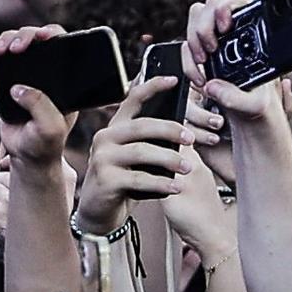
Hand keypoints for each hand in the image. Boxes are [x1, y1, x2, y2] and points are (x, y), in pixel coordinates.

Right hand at [74, 76, 189, 233]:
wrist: (100, 211)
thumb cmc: (124, 181)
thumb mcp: (135, 157)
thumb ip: (151, 141)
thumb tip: (183, 130)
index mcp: (115, 128)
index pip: (132, 99)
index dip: (153, 87)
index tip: (174, 80)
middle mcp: (105, 138)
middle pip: (141, 125)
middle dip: (170, 130)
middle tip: (191, 138)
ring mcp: (102, 159)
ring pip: (142, 152)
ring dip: (169, 159)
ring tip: (188, 167)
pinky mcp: (106, 180)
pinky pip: (140, 178)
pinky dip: (161, 183)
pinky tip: (175, 187)